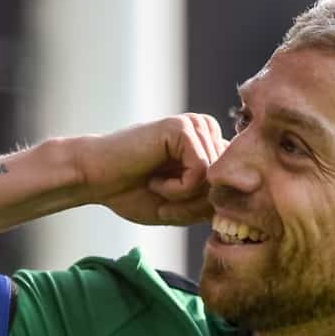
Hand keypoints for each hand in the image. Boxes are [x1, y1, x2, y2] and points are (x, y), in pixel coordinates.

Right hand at [70, 114, 225, 226]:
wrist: (96, 179)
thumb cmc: (133, 193)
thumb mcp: (182, 207)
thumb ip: (212, 203)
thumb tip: (239, 198)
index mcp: (209, 147)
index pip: (230, 188)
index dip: (201, 209)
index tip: (171, 208)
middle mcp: (206, 132)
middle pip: (224, 185)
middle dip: (193, 204)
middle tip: (162, 199)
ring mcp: (196, 126)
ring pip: (214, 180)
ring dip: (182, 197)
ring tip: (156, 187)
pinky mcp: (184, 128)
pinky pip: (200, 172)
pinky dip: (176, 188)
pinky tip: (154, 179)